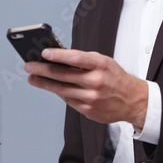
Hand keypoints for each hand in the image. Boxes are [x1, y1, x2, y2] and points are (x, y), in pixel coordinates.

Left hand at [24, 49, 147, 129]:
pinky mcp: (88, 110)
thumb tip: (60, 58)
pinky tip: (50, 87)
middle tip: (30, 66)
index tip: (44, 53)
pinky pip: (68, 100)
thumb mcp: (104, 62)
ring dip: (44, 83)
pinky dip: (58, 92)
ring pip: (61, 89)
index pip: (76, 58)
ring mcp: (91, 97)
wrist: (132, 100)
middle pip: (63, 75)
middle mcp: (96, 81)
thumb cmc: (116, 78)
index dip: (58, 55)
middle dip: (43, 70)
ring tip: (33, 78)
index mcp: (101, 65)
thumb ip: (84, 60)